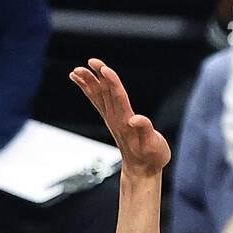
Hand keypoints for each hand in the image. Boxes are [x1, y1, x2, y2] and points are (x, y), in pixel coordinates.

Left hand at [70, 59, 169, 177]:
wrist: (141, 170)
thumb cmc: (152, 157)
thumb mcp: (155, 145)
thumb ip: (146, 130)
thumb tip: (135, 119)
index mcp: (127, 122)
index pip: (119, 98)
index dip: (112, 83)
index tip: (104, 70)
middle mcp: (116, 119)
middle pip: (105, 93)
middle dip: (98, 77)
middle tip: (91, 61)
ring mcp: (111, 119)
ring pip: (98, 96)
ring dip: (88, 81)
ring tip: (78, 69)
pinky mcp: (111, 119)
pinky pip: (96, 101)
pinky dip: (87, 89)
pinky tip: (80, 79)